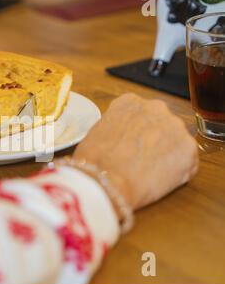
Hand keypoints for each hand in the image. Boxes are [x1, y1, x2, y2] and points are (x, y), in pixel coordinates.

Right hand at [74, 94, 198, 211]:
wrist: (106, 180)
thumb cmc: (94, 161)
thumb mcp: (95, 133)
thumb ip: (113, 128)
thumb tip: (118, 139)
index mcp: (130, 102)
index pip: (139, 114)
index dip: (135, 133)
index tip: (130, 145)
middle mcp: (156, 107)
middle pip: (160, 124)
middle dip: (154, 141)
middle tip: (139, 160)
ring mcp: (175, 127)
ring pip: (175, 143)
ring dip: (166, 156)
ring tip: (147, 173)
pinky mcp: (188, 149)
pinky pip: (186, 162)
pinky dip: (177, 173)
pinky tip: (158, 181)